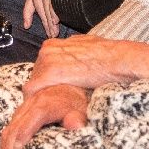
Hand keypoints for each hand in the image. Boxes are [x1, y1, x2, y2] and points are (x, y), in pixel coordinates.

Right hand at [0, 83, 88, 148]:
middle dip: (10, 147)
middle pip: (16, 125)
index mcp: (46, 103)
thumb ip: (77, 118)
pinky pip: (9, 127)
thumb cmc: (75, 103)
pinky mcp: (20, 113)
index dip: (24, 132)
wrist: (68, 89)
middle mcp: (31, 103)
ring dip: (5, 147)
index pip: (33, 117)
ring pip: (9, 127)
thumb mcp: (80, 110)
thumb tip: (76, 126)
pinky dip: (5, 142)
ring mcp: (23, 108)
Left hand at [26, 34, 148, 92]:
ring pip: (33, 83)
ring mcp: (47, 62)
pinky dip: (37, 99)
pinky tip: (48, 104)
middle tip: (57, 96)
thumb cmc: (106, 55)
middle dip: (44, 86)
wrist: (116, 60)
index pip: (39, 66)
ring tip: (56, 101)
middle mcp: (47, 51)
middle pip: (35, 74)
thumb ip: (72, 51)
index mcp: (53, 44)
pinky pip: (32, 91)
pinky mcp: (49, 74)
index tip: (55, 87)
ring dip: (42, 93)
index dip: (46, 79)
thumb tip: (71, 54)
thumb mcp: (85, 45)